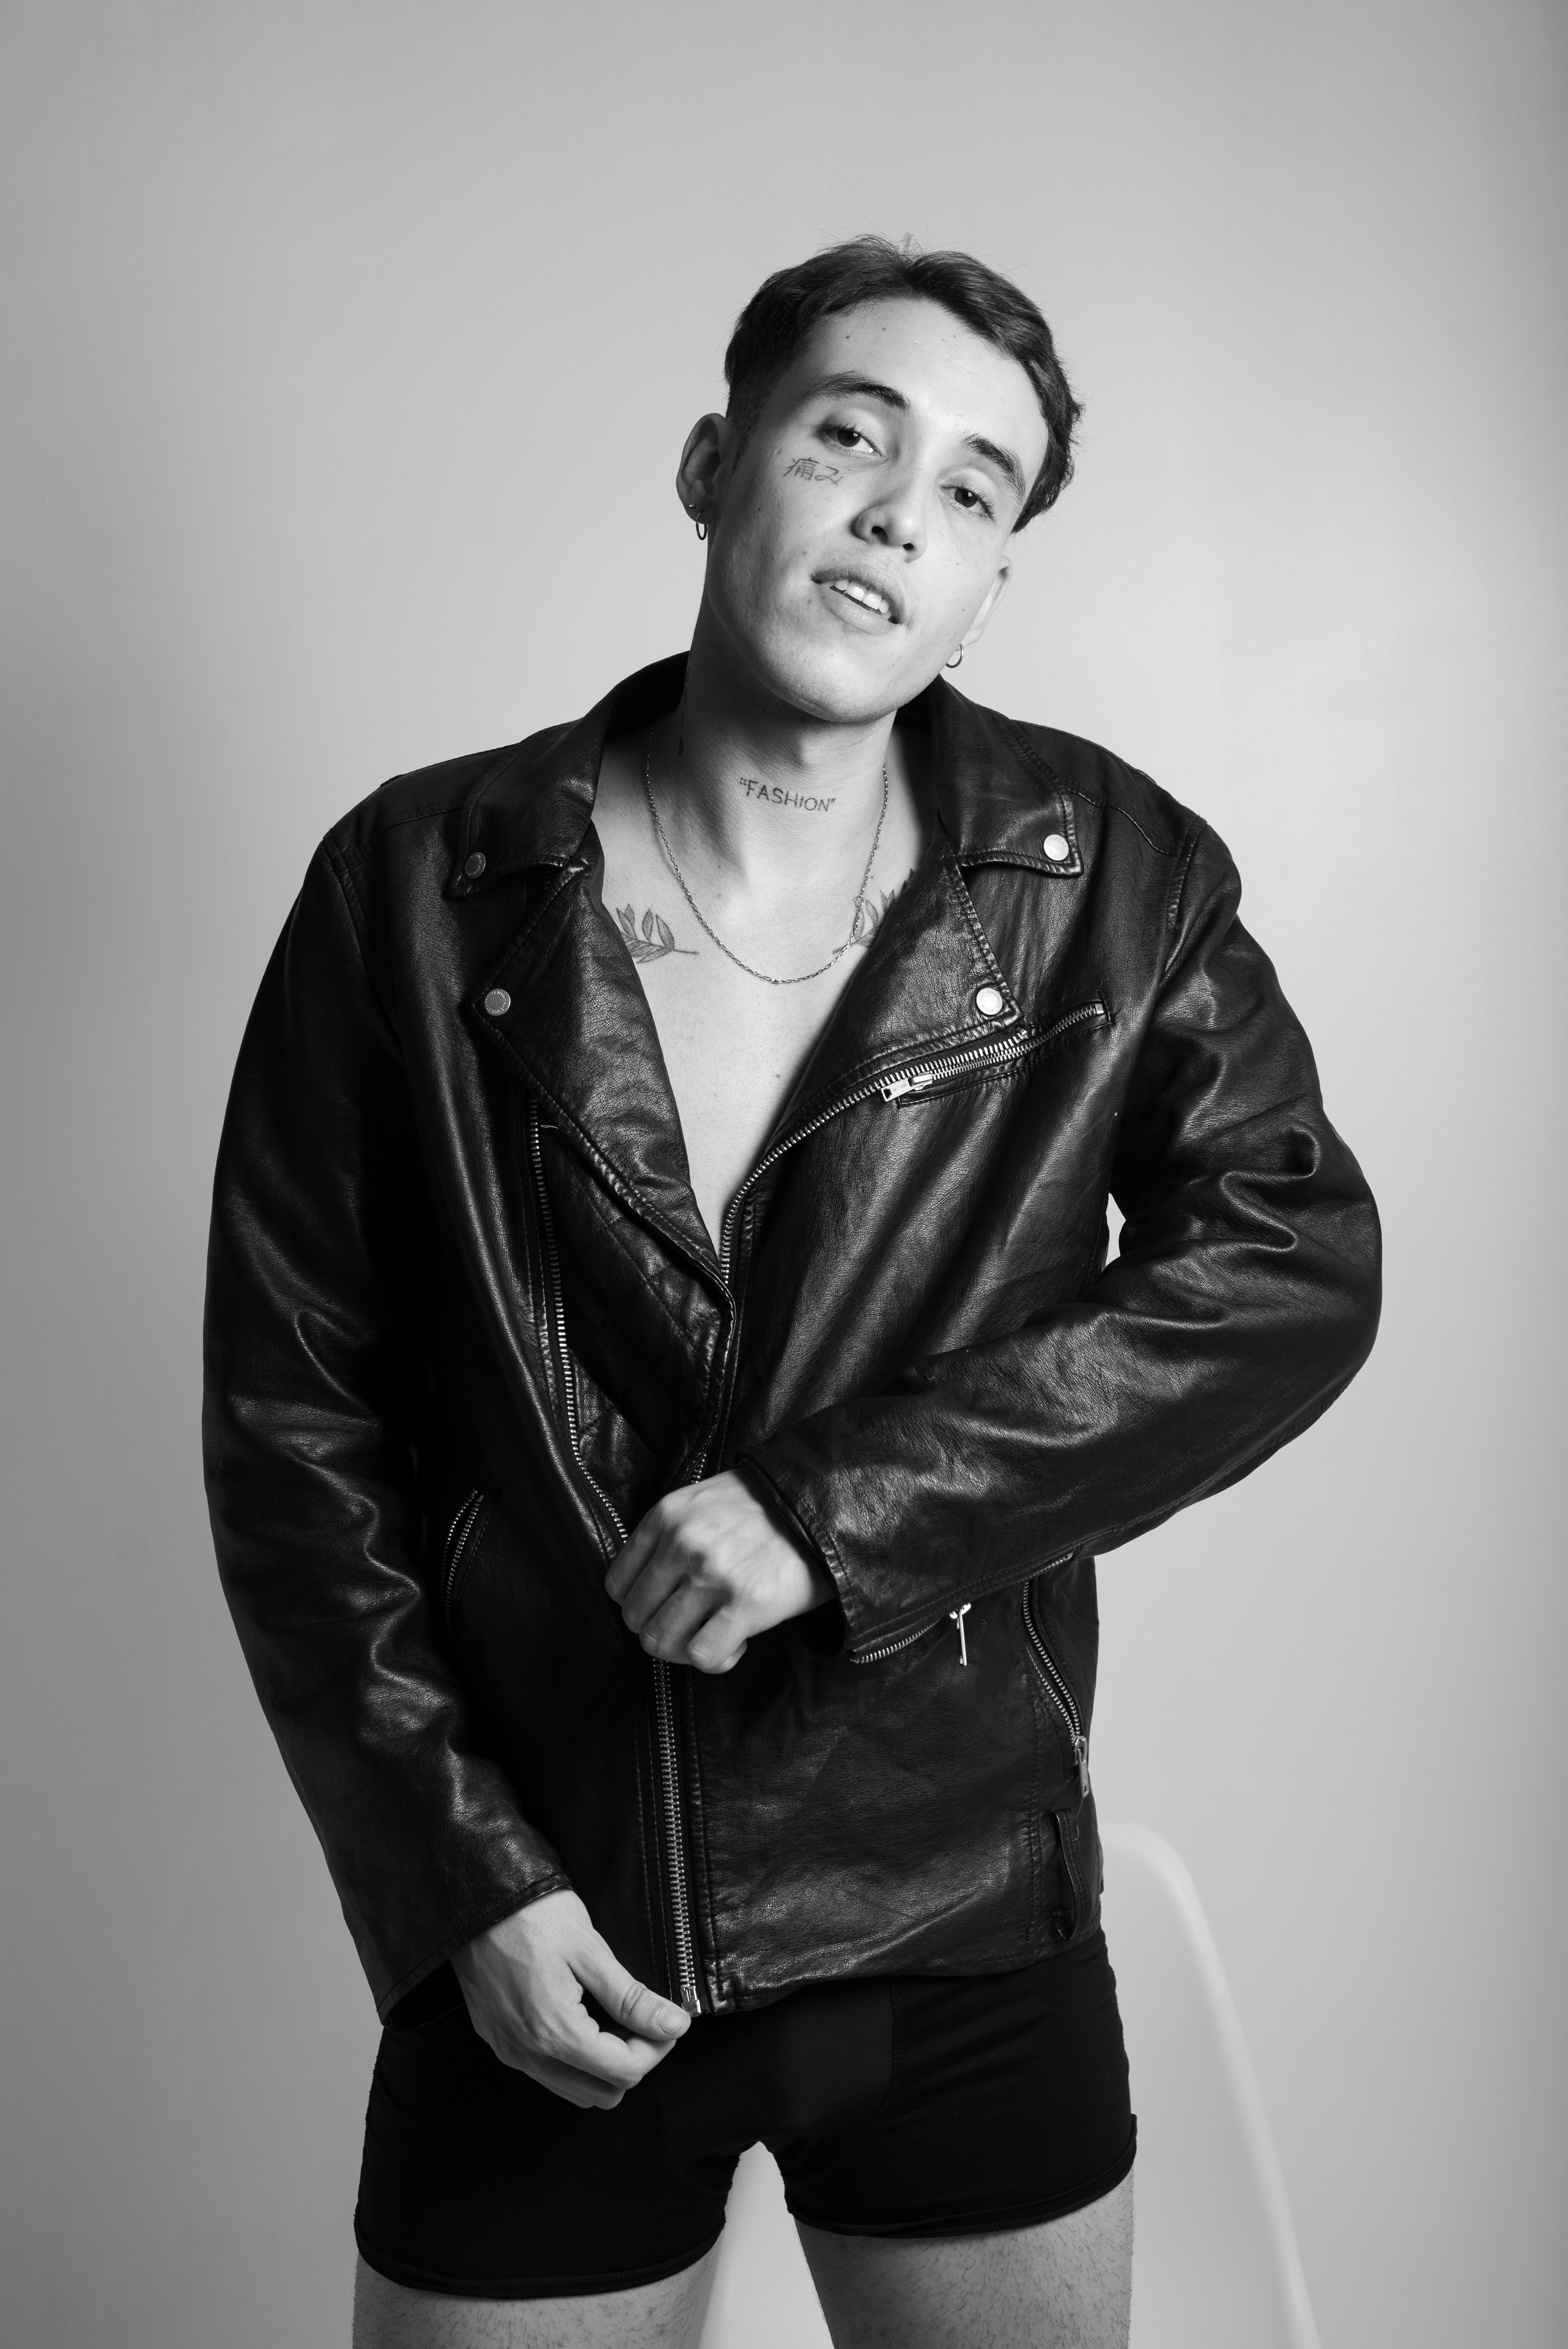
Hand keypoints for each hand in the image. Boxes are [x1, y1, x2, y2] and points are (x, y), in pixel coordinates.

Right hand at [450, 1889, 689, 2108]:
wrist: (478, 1897)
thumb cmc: (533, 1915)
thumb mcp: (591, 1951)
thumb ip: (632, 1998)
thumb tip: (673, 2025)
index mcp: (554, 2032)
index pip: (625, 2071)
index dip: (656, 2048)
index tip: (664, 2020)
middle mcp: (528, 2053)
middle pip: (603, 2093)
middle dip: (631, 2061)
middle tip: (639, 2020)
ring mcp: (509, 2051)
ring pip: (574, 2091)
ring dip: (602, 2067)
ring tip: (611, 2021)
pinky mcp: (498, 2041)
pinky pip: (546, 2074)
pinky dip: (573, 2062)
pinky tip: (581, 2021)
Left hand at [605, 1470, 833, 1673]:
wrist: (825, 1506)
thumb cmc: (764, 1508)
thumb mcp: (703, 1501)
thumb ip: (668, 1534)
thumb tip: (643, 1586)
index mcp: (666, 1516)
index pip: (617, 1584)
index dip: (641, 1606)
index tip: (667, 1607)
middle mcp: (682, 1543)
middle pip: (635, 1619)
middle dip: (661, 1631)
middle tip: (693, 1626)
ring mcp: (712, 1575)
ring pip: (660, 1641)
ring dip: (685, 1649)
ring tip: (714, 1635)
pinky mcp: (746, 1604)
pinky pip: (702, 1656)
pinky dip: (716, 1660)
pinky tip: (737, 1643)